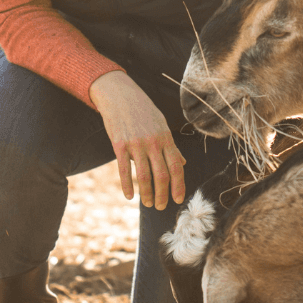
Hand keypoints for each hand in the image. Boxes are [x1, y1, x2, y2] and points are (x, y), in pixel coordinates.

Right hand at [89, 71, 185, 209]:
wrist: (120, 96)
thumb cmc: (143, 112)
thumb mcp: (162, 126)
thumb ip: (172, 146)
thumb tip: (183, 163)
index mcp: (166, 138)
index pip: (177, 167)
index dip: (179, 185)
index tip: (178, 199)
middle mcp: (154, 142)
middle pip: (162, 175)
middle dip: (163, 194)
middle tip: (161, 206)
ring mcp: (136, 144)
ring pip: (144, 176)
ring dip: (147, 194)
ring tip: (147, 203)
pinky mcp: (120, 145)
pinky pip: (125, 169)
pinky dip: (127, 185)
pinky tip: (129, 196)